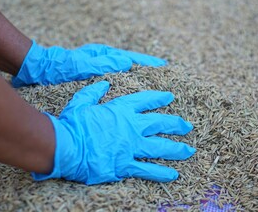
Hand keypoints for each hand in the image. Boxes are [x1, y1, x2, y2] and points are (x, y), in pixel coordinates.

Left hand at [12, 40, 166, 86]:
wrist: (39, 70)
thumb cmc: (59, 66)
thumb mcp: (80, 65)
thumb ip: (101, 64)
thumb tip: (125, 62)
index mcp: (102, 55)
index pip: (131, 57)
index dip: (147, 62)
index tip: (163, 66)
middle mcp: (103, 61)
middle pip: (130, 64)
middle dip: (146, 69)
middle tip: (163, 76)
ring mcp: (98, 69)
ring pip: (123, 73)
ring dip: (136, 78)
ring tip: (151, 86)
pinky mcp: (92, 78)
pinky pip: (114, 81)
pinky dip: (124, 85)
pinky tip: (128, 96)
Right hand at [32, 81, 195, 184]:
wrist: (68, 147)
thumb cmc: (73, 124)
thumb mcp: (81, 102)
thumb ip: (94, 92)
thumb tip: (105, 83)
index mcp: (120, 110)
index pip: (145, 101)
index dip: (159, 98)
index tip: (170, 97)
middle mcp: (130, 127)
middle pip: (159, 124)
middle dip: (176, 124)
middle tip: (187, 126)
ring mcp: (130, 147)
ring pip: (160, 147)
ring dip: (176, 149)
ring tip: (189, 150)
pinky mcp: (125, 164)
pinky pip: (147, 169)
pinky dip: (161, 173)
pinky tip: (174, 175)